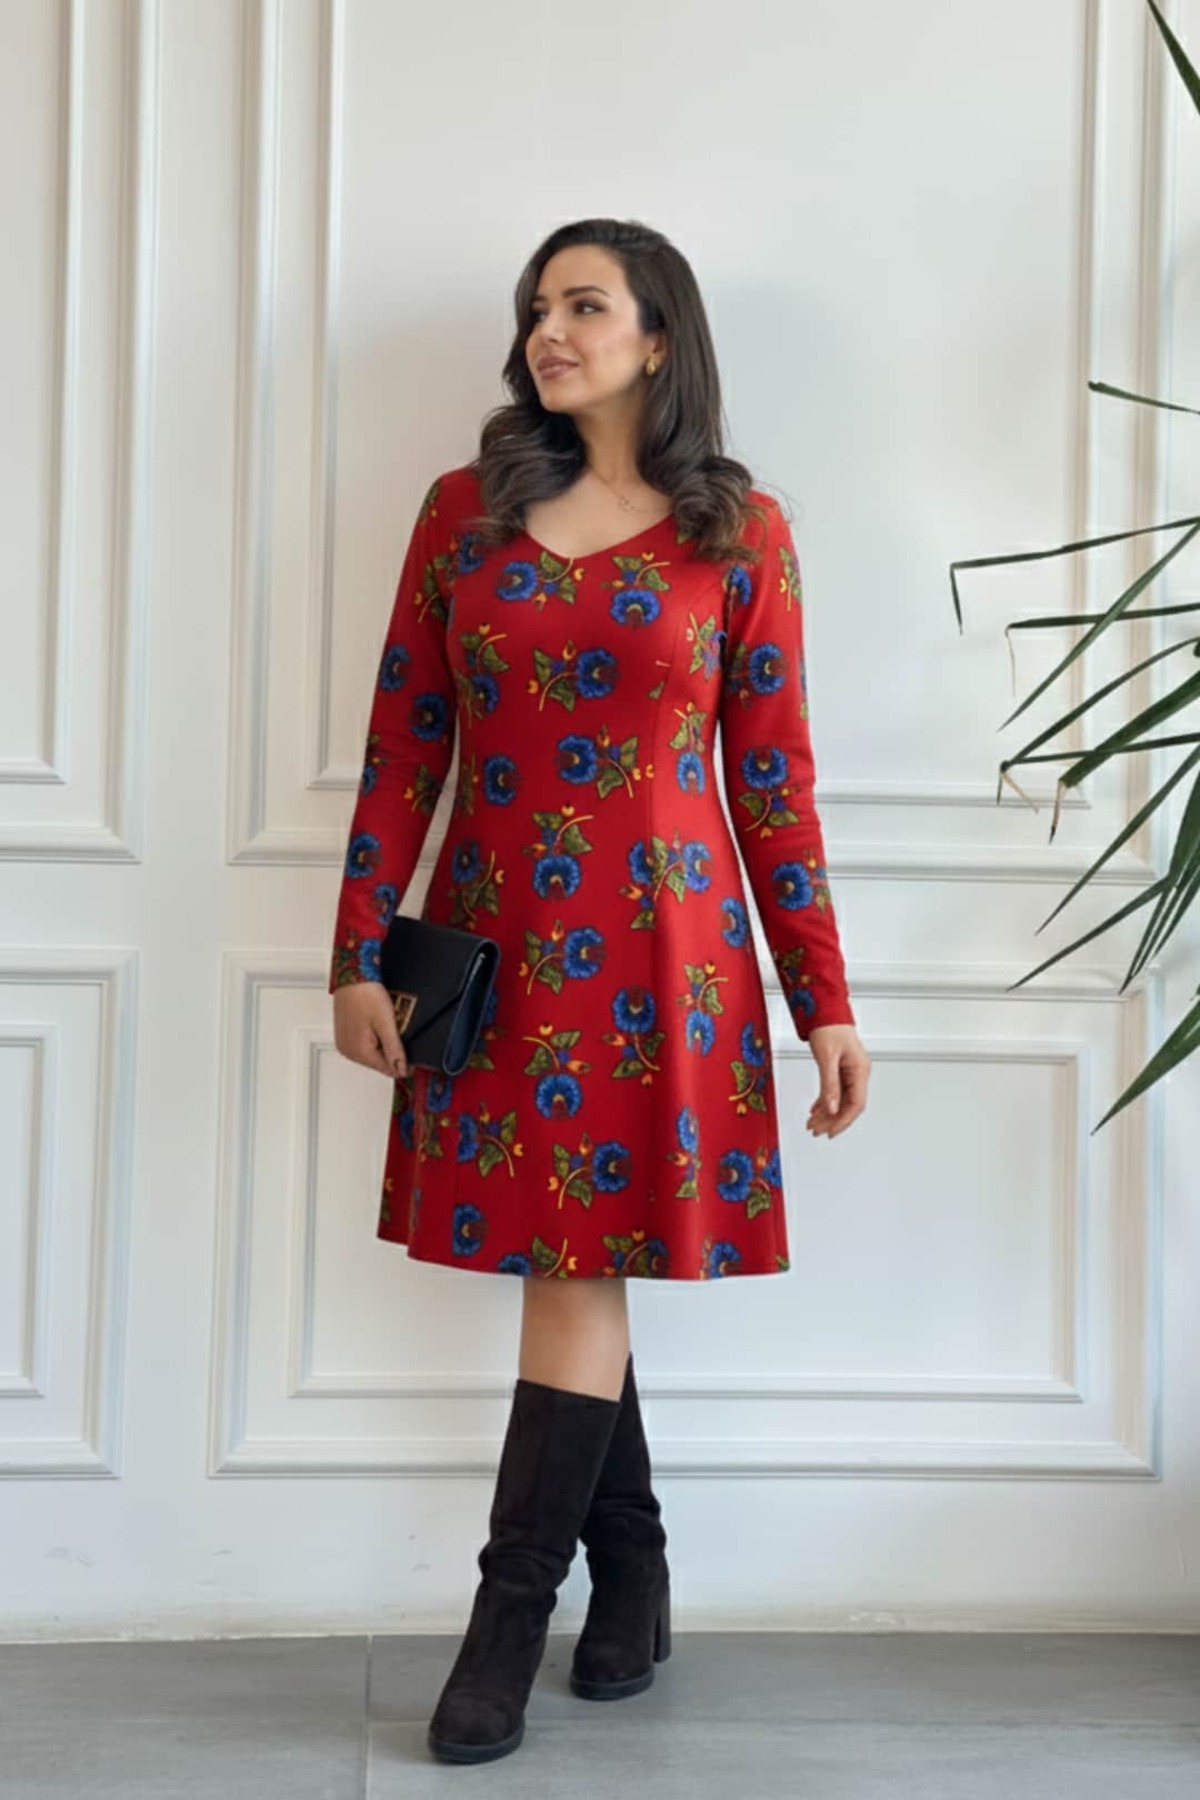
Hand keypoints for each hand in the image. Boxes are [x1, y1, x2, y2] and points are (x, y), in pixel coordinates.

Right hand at [332, 981, 409, 1078]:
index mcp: (359, 1051)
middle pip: (379, 1063)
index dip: (403, 1064)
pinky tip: (377, 1025)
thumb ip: (394, 1049)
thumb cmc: (366, 994)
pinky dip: (373, 1040)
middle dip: (392, 1053)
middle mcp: (348, 1051)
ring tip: (387, 1026)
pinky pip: (362, 1046)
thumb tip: (401, 1069)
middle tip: (399, 1033)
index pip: (387, 1069)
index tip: (414, 1056)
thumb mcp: (386, 1023)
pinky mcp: (343, 1036)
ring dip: (383, 1046)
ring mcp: (344, 1044)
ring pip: (371, 1055)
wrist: (351, 976)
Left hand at [805, 1024, 868, 1138]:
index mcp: (860, 1070)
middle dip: (831, 1120)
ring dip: (826, 1113)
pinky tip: (815, 1109)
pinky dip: (824, 1102)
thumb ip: (829, 1085)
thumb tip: (831, 1108)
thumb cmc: (829, 1027)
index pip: (856, 1104)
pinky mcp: (840, 1069)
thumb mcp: (827, 1058)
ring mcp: (850, 1072)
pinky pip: (835, 1091)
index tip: (830, 1131)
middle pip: (847, 1105)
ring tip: (812, 1123)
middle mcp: (858, 1073)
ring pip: (840, 1100)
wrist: (825, 1010)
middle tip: (816, 1129)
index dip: (843, 1121)